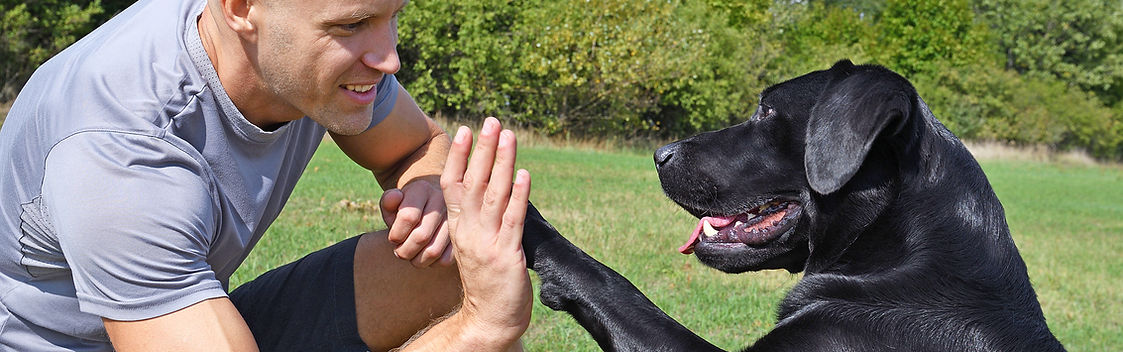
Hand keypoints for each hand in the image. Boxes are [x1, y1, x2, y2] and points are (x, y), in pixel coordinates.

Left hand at [380, 177, 452, 266]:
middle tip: (400, 252)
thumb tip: (395, 196)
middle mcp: (443, 201)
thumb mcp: (393, 203)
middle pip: (421, 236)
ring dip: (417, 260)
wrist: (430, 207)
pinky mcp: (461, 236)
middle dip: (404, 251)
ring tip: (411, 256)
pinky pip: (446, 259)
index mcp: (423, 189)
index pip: (408, 217)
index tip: (393, 238)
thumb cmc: (407, 209)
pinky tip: (426, 256)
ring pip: (434, 251)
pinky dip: (432, 264)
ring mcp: (455, 219)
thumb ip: (388, 201)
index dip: (396, 234)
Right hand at [440, 117, 531, 344]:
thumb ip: (479, 219)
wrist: (489, 319)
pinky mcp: (507, 255)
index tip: (466, 130)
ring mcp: (487, 243)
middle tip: (491, 121)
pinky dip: (518, 196)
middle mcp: (469, 232)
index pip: (453, 185)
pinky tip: (524, 175)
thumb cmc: (485, 281)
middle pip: (473, 183)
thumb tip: (493, 187)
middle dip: (483, 149)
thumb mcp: (474, 245)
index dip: (459, 157)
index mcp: (458, 228)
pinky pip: (513, 220)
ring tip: (509, 136)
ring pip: (493, 195)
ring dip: (502, 163)